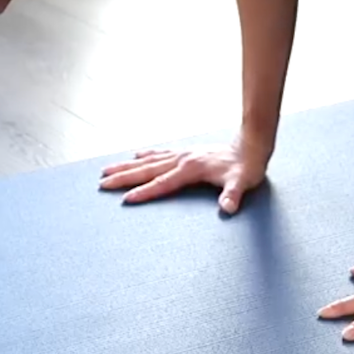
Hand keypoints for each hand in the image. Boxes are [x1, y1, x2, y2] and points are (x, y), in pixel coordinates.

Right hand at [96, 141, 267, 213]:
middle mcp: (182, 159)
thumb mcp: (243, 182)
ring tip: (107, 170)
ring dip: (127, 166)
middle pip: (147, 170)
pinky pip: (159, 154)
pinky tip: (135, 156)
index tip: (126, 200)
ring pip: (148, 161)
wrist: (252, 146)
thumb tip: (228, 208)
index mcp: (191, 168)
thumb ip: (233, 195)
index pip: (162, 183)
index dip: (145, 192)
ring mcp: (182, 154)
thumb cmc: (247, 167)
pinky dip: (144, 155)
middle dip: (123, 177)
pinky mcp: (185, 153)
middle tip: (102, 184)